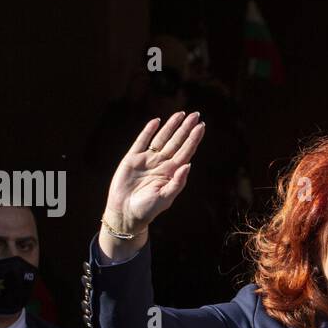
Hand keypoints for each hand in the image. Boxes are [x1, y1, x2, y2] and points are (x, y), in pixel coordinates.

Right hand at [100, 111, 205, 254]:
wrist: (126, 213)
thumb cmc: (148, 209)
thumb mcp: (165, 197)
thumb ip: (177, 182)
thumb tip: (188, 164)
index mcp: (171, 173)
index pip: (185, 151)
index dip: (193, 139)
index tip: (201, 126)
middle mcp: (161, 164)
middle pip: (176, 142)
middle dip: (186, 128)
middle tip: (195, 115)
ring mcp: (147, 160)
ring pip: (161, 139)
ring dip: (171, 126)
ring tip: (180, 114)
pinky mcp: (132, 159)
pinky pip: (142, 141)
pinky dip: (148, 131)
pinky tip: (157, 121)